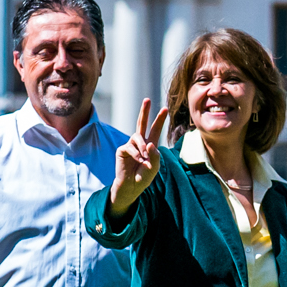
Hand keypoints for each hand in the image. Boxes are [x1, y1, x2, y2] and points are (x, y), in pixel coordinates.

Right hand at [106, 99, 160, 214]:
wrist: (131, 186)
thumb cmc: (144, 177)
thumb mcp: (154, 166)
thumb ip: (155, 155)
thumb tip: (149, 143)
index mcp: (150, 145)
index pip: (155, 129)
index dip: (159, 119)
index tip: (165, 109)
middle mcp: (140, 143)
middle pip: (141, 123)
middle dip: (145, 111)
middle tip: (147, 99)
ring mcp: (130, 145)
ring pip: (137, 136)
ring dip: (143, 146)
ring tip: (145, 157)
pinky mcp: (122, 150)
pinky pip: (130, 147)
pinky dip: (136, 153)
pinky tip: (138, 160)